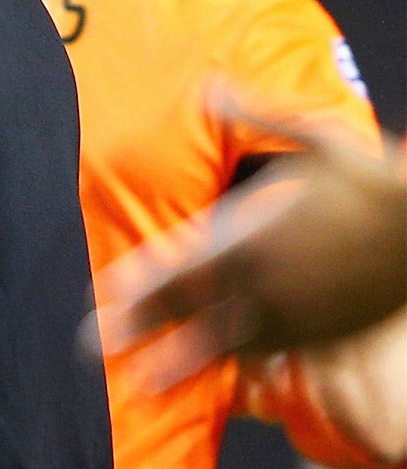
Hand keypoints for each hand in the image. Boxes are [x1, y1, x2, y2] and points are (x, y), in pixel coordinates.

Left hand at [98, 112, 405, 380]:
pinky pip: (269, 355)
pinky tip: (219, 372)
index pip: (175, 270)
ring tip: (144, 383)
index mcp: (248, 238)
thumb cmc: (376, 179)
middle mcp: (262, 283)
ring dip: (181, 363)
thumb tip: (211, 84)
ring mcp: (292, 314)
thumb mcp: (317, 137)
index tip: (101, 302)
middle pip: (185, 314)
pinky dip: (236, 365)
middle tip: (92, 352)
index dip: (134, 291)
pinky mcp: (323, 334)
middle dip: (137, 332)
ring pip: (222, 344)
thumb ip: (254, 112)